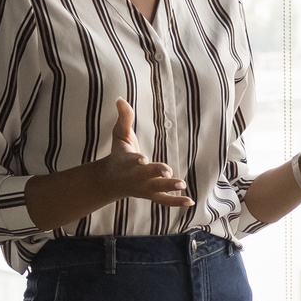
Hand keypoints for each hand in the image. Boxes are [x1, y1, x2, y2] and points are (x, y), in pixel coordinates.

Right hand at [53, 98, 191, 212]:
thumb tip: (120, 98)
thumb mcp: (119, 135)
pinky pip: (164, 201)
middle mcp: (137, 176)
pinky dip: (176, 202)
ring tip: (182, 184)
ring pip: (157, 189)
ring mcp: (145, 188)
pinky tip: (190, 201)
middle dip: (156, 173)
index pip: (133, 161)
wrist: (110, 181)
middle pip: (147, 176)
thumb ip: (124, 118)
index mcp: (128, 161)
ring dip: (169, 187)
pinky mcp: (152, 195)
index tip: (143, 160)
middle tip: (167, 171)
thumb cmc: (118, 154)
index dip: (137, 160)